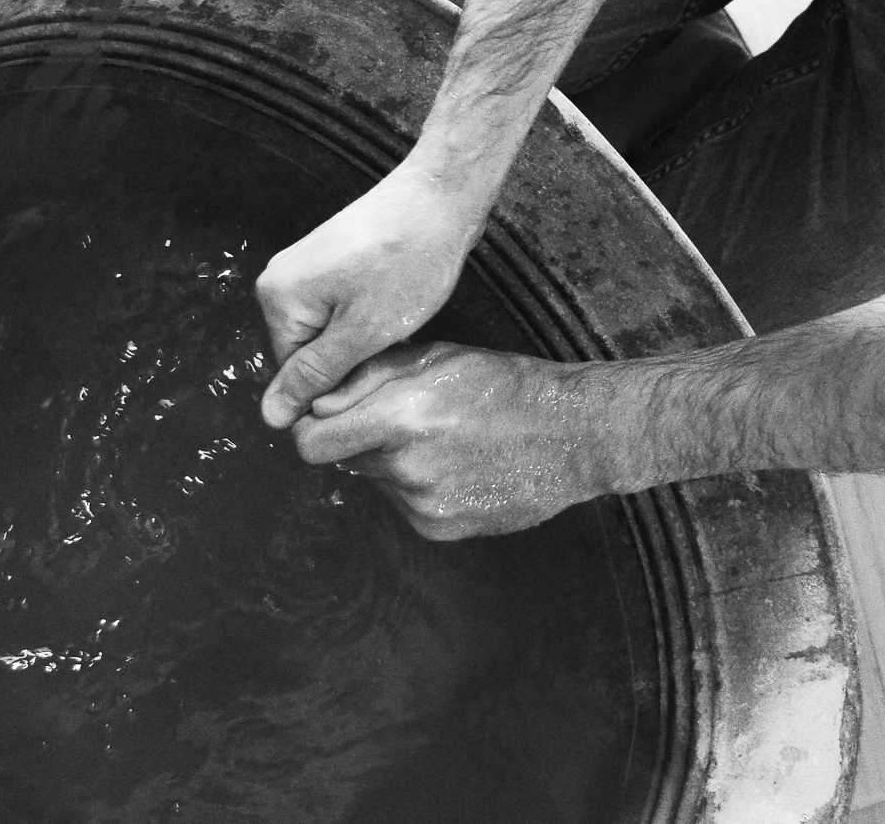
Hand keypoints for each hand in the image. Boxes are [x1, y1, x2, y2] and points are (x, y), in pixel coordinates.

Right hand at [255, 164, 484, 429]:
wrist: (440, 195)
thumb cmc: (406, 263)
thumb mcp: (362, 333)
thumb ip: (314, 376)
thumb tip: (270, 418)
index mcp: (277, 300)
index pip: (293, 375)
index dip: (338, 383)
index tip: (376, 365)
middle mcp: (279, 280)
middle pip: (309, 352)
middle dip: (351, 358)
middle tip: (393, 342)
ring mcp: (305, 266)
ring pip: (330, 332)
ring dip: (364, 338)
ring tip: (398, 319)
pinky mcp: (332, 258)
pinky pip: (341, 308)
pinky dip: (370, 315)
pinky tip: (398, 304)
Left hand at [292, 342, 610, 539]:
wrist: (573, 436)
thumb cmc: (506, 385)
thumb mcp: (436, 357)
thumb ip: (368, 379)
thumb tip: (315, 404)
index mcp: (402, 418)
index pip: (312, 442)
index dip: (311, 428)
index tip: (324, 418)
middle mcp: (407, 467)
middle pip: (343, 461)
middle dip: (359, 439)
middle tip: (400, 419)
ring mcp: (424, 504)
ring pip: (377, 481)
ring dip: (393, 461)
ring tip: (441, 439)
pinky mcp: (440, 528)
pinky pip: (405, 504)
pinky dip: (419, 486)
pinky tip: (456, 465)